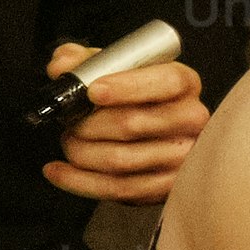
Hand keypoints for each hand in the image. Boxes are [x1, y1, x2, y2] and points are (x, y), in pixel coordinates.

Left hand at [43, 42, 209, 201]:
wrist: (153, 134)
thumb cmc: (134, 98)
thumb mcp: (112, 69)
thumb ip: (84, 62)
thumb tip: (62, 66)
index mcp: (184, 83)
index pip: (166, 82)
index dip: (127, 87)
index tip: (93, 91)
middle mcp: (190, 119)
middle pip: (133, 123)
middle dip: (87, 124)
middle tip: (67, 120)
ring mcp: (182, 156)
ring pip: (120, 159)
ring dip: (81, 152)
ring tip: (69, 142)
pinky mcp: (167, 186)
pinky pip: (118, 187)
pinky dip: (79, 181)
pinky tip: (59, 171)